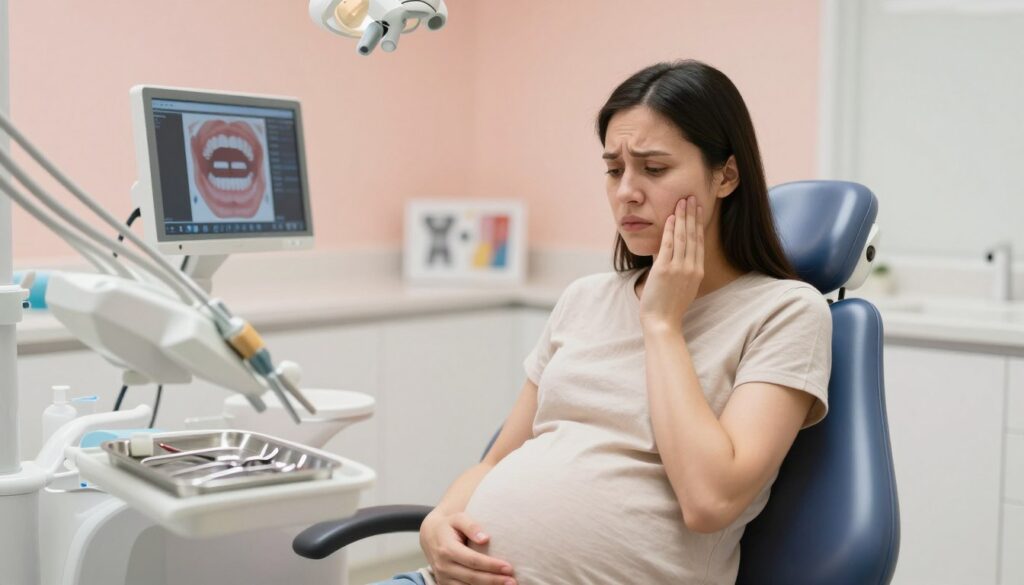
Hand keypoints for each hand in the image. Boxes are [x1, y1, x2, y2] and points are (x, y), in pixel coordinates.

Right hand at [420, 511, 516, 584]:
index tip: (508, 567)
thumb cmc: (448, 526)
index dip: (491, 565)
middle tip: (512, 581)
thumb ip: (471, 525)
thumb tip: (485, 538)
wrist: (430, 536)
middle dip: (494, 580)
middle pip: (472, 577)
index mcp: (447, 549)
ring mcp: (443, 577)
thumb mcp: (458, 518)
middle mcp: (443, 566)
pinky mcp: (444, 584)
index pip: (473, 560)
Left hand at [639, 196, 704, 331]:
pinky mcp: (665, 270)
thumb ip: (680, 270)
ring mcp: (679, 268)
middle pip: (693, 236)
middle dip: (692, 215)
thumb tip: (671, 254)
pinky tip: (671, 218)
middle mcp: (691, 267)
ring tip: (682, 202)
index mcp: (697, 272)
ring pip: (682, 237)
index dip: (698, 224)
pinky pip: (669, 245)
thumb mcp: (682, 287)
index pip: (698, 242)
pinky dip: (670, 230)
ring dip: (682, 217)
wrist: (663, 322)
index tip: (698, 210)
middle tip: (691, 198)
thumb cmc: (669, 307)